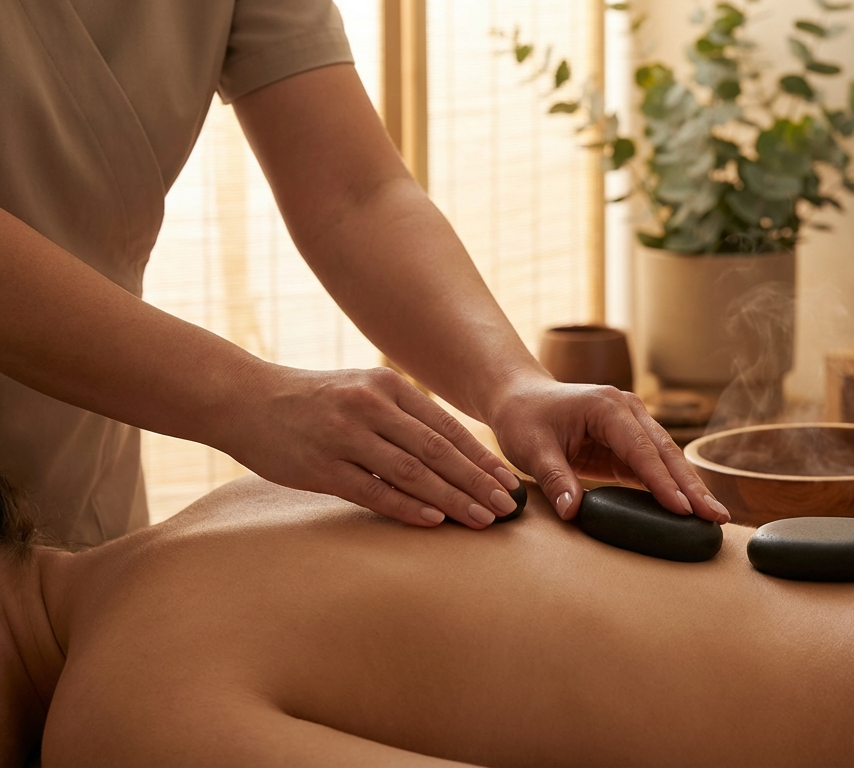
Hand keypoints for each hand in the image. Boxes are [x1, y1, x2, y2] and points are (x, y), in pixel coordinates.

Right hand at [218, 365, 521, 528]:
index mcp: (388, 386)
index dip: (482, 458)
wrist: (245, 400)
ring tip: (481, 519)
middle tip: (507, 508)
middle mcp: (371, 406)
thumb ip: (404, 417)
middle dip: (477, 482)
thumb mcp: (363, 392)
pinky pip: (371, 490)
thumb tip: (457, 455)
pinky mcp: (320, 466)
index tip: (510, 483)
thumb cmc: (314, 401)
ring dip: (451, 499)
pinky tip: (433, 521)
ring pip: (411, 472)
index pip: (447, 427)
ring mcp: (344, 435)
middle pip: (437, 450)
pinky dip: (406, 507)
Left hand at [483, 375, 730, 523]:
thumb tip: (573, 512)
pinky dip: (672, 487)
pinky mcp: (629, 442)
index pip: (642, 450)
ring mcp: (633, 424)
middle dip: (692, 487)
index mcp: (608, 407)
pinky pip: (655, 467)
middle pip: (666, 453)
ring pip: (668, 459)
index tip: (682, 509)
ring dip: (690, 488)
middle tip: (716, 517)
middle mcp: (628, 411)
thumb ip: (555, 477)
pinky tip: (689, 510)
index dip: (662, 482)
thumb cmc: (524, 418)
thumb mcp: (531, 448)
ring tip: (714, 517)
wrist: (520, 399)